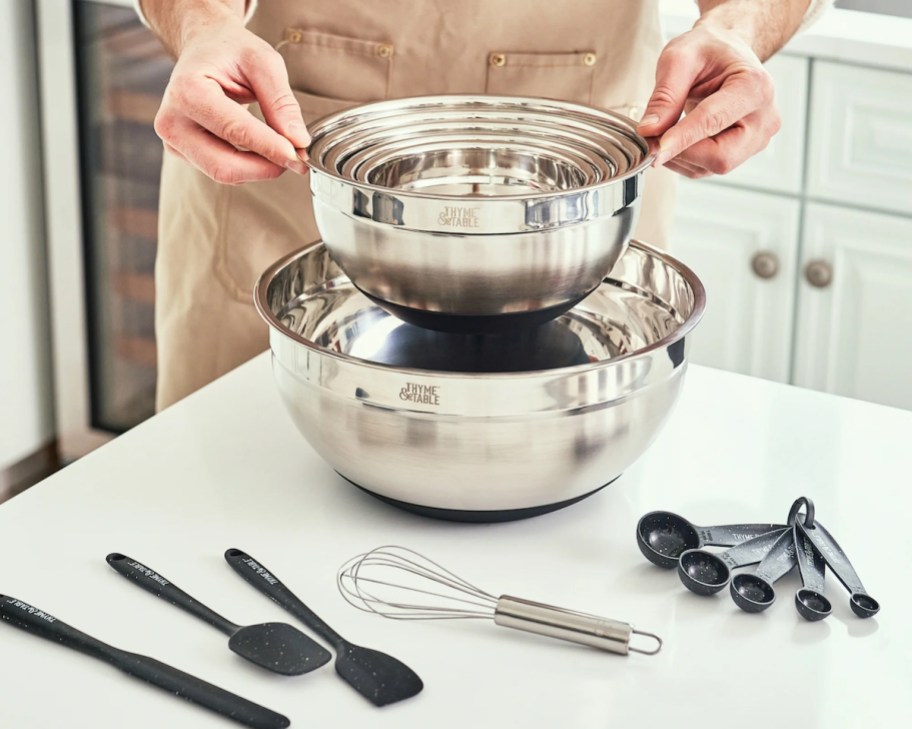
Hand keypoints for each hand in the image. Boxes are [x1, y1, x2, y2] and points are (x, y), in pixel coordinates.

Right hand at [154, 15, 309, 183]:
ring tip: (280, 150)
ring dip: (258, 169)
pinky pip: (220, 170)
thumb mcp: (263, 62)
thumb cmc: (231, 51)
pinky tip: (260, 149)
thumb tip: (299, 141)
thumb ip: (281, 102)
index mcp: (187, 91)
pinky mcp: (182, 152)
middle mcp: (172, 120)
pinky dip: (247, 166)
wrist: (204, 46)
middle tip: (295, 159)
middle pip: (224, 165)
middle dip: (265, 168)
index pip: (235, 131)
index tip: (299, 156)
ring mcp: (173, 140)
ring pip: (223, 174)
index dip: (271, 149)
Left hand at [636, 24, 780, 178]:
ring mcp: (758, 138)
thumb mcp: (679, 58)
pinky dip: (685, 159)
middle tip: (654, 138)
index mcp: (754, 86)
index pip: (713, 121)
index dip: (681, 139)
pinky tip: (677, 138)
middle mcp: (764, 117)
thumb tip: (648, 131)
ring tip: (666, 131)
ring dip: (681, 157)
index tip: (655, 150)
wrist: (728, 50)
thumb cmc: (708, 49)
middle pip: (721, 156)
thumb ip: (664, 95)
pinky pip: (708, 168)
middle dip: (683, 152)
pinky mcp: (745, 151)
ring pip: (713, 166)